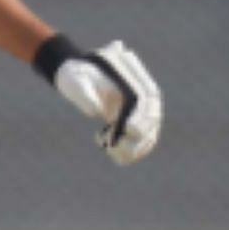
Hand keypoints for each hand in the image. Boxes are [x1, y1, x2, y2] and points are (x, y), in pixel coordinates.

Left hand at [52, 41, 160, 164]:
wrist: (76, 76)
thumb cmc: (76, 76)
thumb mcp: (75, 81)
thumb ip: (85, 94)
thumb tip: (96, 111)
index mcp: (132, 76)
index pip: (149, 96)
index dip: (142, 114)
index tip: (128, 128)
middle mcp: (143, 92)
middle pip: (153, 118)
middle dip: (138, 136)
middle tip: (116, 147)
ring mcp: (141, 108)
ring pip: (149, 133)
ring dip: (134, 148)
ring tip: (111, 152)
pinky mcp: (134, 120)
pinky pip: (140, 140)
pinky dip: (130, 151)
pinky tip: (112, 152)